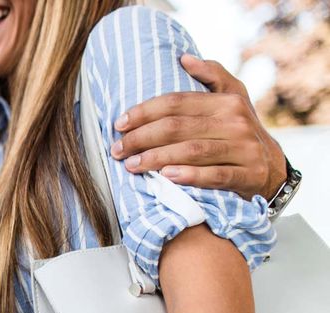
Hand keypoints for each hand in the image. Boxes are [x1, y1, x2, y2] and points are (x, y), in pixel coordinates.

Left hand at [112, 54, 286, 199]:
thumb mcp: (233, 98)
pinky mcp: (249, 174)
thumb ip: (212, 75)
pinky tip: (166, 177)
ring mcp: (245, 149)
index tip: (119, 124)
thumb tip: (184, 58)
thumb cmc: (239, 132)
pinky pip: (216, 176)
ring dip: (156, 158)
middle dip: (141, 138)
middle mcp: (236, 122)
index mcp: (227, 102)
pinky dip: (190, 176)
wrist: (272, 168)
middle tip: (118, 149)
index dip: (144, 112)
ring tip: (131, 164)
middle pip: (178, 127)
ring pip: (193, 151)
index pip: (176, 103)